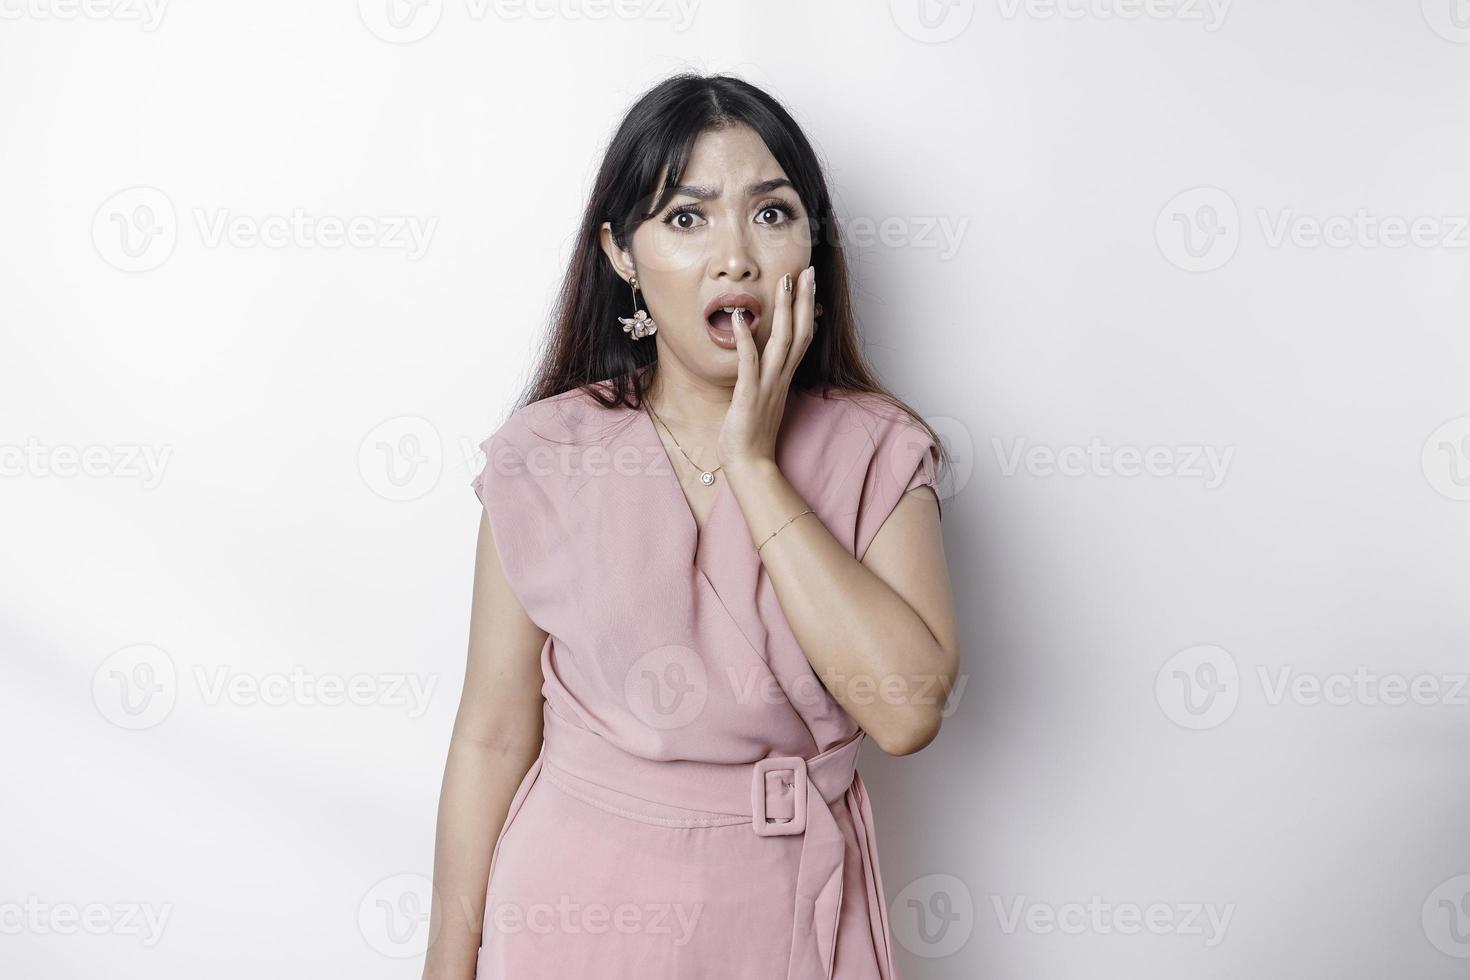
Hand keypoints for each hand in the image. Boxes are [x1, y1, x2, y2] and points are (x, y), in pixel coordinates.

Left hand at [719, 265, 816, 471]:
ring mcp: (767, 386)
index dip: (806, 308)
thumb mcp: (763, 398)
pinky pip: (749, 363)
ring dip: (783, 310)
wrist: (750, 465)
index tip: (807, 282)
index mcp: (784, 378)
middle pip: (799, 332)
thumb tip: (764, 357)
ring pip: (781, 342)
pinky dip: (746, 340)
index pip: (801, 336)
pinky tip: (739, 319)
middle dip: (803, 300)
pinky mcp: (749, 396)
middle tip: (807, 271)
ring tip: (784, 282)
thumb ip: (766, 376)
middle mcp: (780, 378)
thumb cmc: (752, 433)